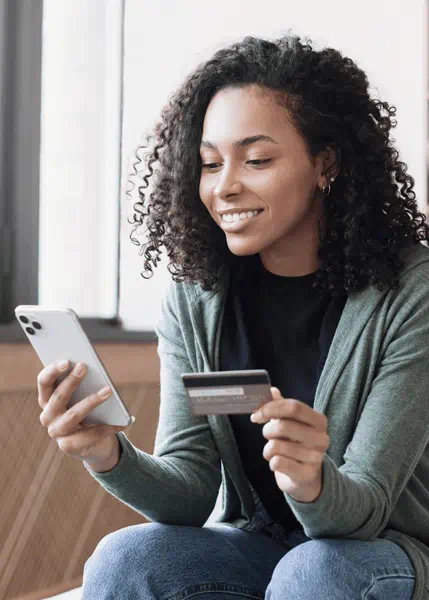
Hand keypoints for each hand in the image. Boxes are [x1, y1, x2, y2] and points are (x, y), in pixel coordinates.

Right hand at [37, 360, 131, 467]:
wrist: (96, 444)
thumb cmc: (90, 413)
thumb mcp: (85, 396)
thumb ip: (85, 384)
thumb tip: (95, 370)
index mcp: (48, 399)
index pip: (44, 382)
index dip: (52, 371)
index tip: (66, 361)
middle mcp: (48, 416)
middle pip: (57, 397)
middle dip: (71, 381)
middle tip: (84, 367)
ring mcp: (56, 432)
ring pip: (73, 414)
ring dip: (92, 401)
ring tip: (108, 390)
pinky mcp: (68, 446)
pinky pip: (90, 434)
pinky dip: (109, 427)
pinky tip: (123, 421)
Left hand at [250, 387, 329, 501]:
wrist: (306, 477)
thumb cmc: (296, 444)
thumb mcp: (290, 423)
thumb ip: (281, 406)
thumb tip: (271, 390)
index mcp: (319, 421)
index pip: (293, 406)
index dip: (271, 408)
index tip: (256, 415)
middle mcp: (321, 438)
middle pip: (283, 426)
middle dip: (267, 430)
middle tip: (267, 435)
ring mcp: (316, 457)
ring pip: (277, 446)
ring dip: (268, 449)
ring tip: (274, 451)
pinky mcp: (307, 474)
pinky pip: (277, 462)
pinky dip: (272, 462)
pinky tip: (278, 463)